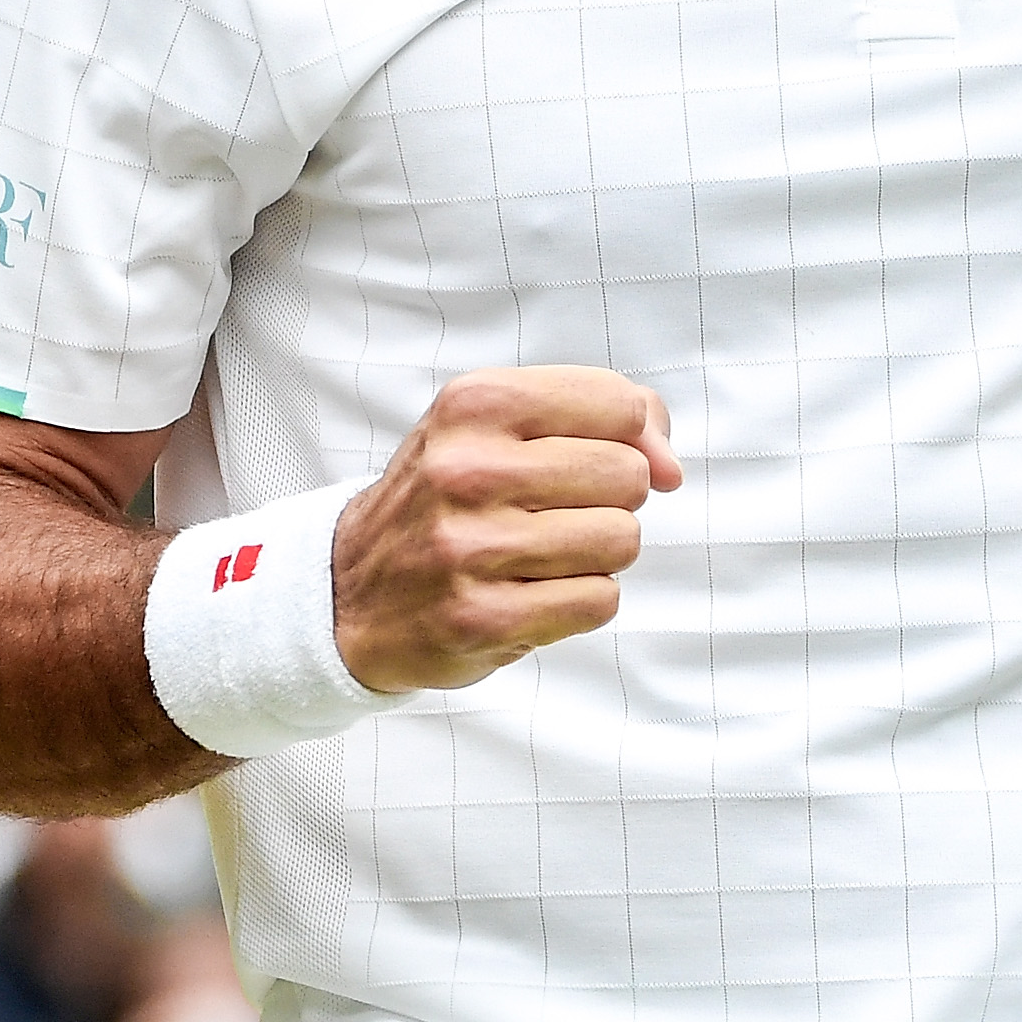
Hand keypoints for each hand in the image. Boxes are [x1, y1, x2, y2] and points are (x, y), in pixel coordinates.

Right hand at [327, 366, 680, 693]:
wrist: (349, 590)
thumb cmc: (445, 499)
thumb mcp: (503, 426)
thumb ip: (609, 417)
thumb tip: (672, 467)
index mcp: (475, 405)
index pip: (619, 404)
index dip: (624, 437)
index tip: (583, 457)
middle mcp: (468, 469)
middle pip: (630, 476)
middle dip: (610, 499)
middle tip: (552, 512)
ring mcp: (471, 547)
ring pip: (622, 540)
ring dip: (597, 554)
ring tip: (539, 554)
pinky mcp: (481, 618)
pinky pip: (599, 600)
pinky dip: (580, 600)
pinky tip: (530, 592)